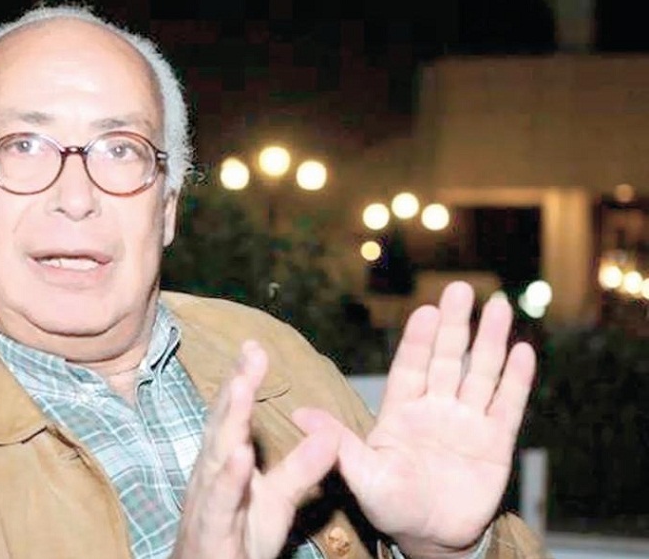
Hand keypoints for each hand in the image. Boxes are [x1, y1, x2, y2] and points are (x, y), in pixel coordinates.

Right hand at [172, 341, 342, 558]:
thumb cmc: (237, 537)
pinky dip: (229, 478)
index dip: (244, 380)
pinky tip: (240, 455)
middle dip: (236, 387)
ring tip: (241, 386)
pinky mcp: (210, 529)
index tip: (256, 345)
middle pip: (224, 425)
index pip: (235, 415)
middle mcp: (211, 475)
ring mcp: (207, 500)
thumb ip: (302, 467)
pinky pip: (220, 502)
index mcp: (226, 462)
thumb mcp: (278, 500)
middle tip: (250, 352)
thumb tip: (329, 434)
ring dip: (229, 420)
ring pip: (216, 456)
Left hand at [324, 281, 536, 557]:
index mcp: (401, 411)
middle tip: (462, 289)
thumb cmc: (391, 505)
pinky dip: (516, 379)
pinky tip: (523, 350)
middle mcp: (435, 408)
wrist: (432, 536)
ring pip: (480, 374)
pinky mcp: (495, 442)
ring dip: (490, 341)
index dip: (419, 340)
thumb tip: (299, 414)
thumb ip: (338, 443)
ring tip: (499, 306)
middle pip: (448, 359)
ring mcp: (467, 422)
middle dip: (455, 326)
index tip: (426, 310)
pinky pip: (507, 405)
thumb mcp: (363, 476)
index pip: (411, 367)